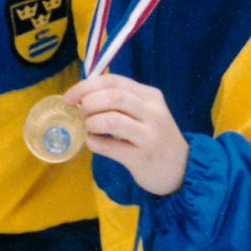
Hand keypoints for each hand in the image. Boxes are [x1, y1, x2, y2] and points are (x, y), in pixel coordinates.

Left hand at [63, 74, 188, 195]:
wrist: (181, 169)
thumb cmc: (153, 136)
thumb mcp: (143, 112)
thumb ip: (118, 100)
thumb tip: (81, 95)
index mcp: (150, 96)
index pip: (114, 81)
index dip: (86, 86)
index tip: (69, 97)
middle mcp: (153, 113)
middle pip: (114, 97)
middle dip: (89, 103)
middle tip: (82, 114)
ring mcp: (150, 136)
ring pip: (112, 120)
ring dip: (91, 123)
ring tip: (89, 128)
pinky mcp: (143, 157)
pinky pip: (110, 147)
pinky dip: (94, 143)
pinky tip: (93, 142)